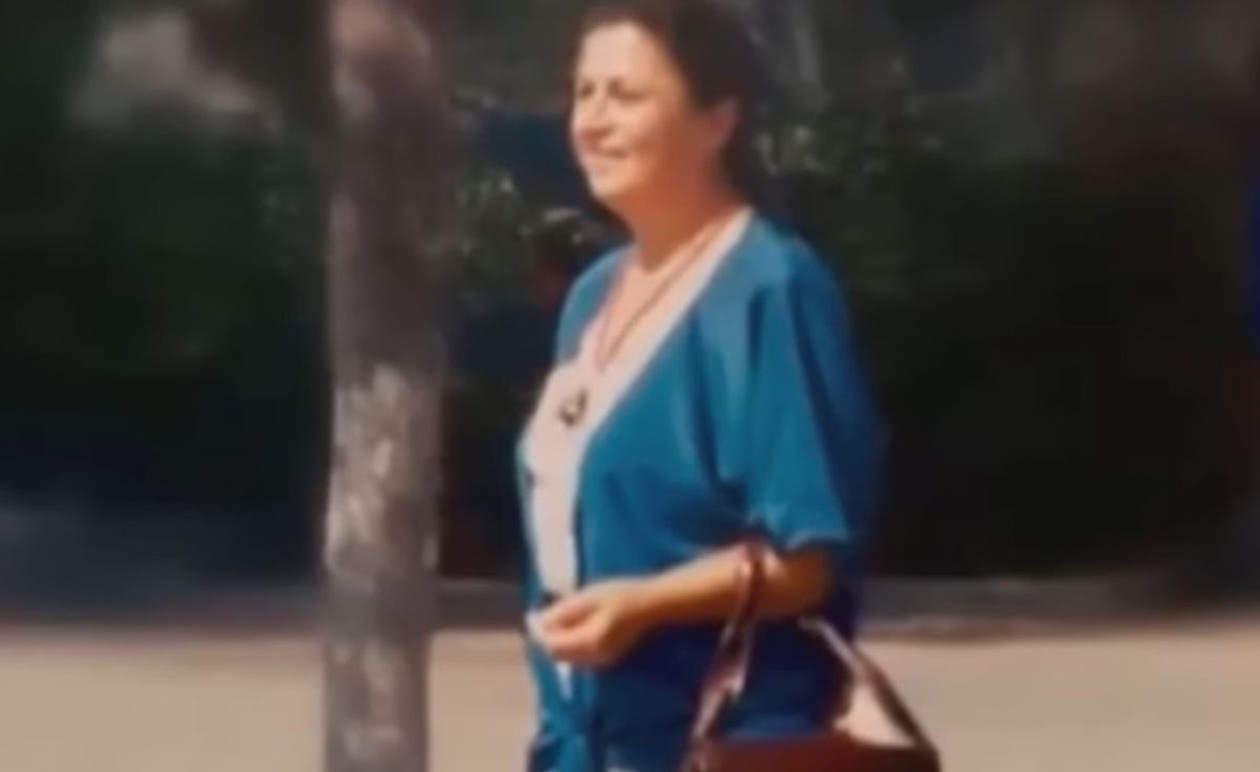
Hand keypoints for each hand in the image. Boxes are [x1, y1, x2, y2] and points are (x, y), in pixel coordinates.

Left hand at [529, 579, 655, 667]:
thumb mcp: (588, 597)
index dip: (540, 633)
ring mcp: (601, 661)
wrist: (653, 605)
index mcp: (588, 643)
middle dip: (549, 636)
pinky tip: (578, 624)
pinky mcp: (606, 658)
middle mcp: (593, 659)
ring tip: (564, 616)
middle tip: (549, 614)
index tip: (536, 615)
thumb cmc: (621, 595)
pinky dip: (572, 643)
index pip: (552, 647)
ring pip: (568, 657)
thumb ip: (562, 612)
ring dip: (560, 640)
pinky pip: (579, 655)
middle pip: (558, 655)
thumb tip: (539, 622)